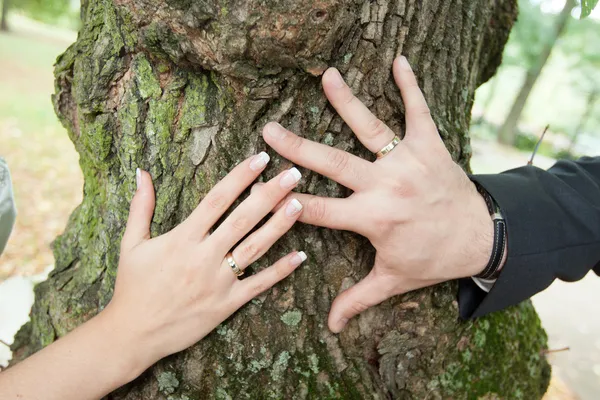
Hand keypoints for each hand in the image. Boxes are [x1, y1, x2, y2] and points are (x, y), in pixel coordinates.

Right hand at [102, 154, 306, 373]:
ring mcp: (218, 282)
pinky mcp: (227, 304)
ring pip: (255, 247)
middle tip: (292, 174)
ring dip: (279, 225)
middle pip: (243, 219)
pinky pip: (258, 285)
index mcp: (182, 238)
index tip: (260, 158)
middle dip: (269, 194)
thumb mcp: (131, 244)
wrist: (133, 334)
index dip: (240, 177)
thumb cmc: (132, 286)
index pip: (217, 200)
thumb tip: (141, 172)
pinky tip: (300, 256)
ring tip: (300, 204)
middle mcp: (203, 257)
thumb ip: (140, 207)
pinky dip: (280, 271)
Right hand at [262, 56, 494, 332]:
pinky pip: (418, 112)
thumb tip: (332, 327)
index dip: (288, 201)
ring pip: (369, 129)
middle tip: (269, 130)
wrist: (481, 237)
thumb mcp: (393, 280)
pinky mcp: (429, 146)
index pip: (318, 210)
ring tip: (327, 77)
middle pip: (332, 164)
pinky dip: (410, 86)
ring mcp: (407, 162)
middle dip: (296, 148)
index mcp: (372, 219)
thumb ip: (358, 299)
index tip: (262, 188)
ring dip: (346, 102)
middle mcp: (385, 186)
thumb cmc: (433, 259)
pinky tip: (399, 61)